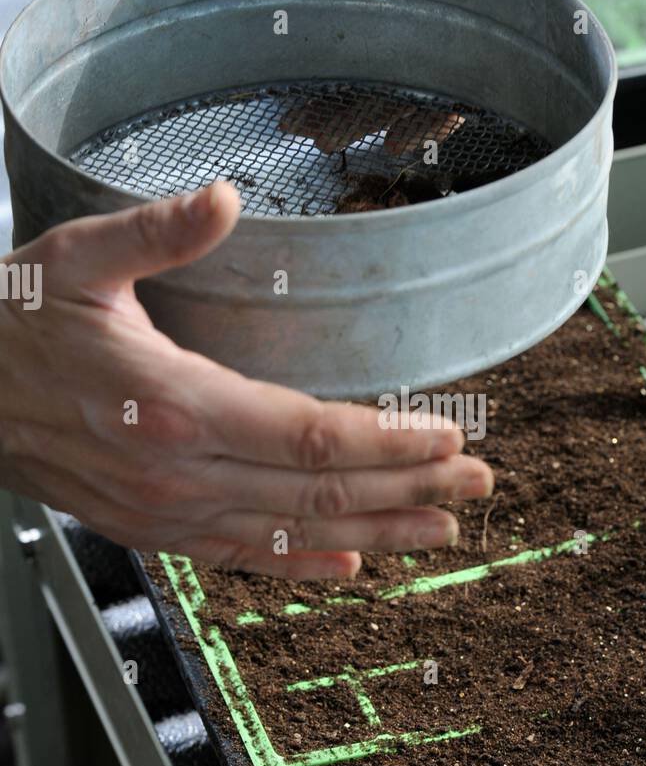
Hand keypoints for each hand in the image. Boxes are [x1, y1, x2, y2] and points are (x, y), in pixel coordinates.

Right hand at [0, 184, 492, 577]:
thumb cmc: (11, 323)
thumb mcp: (75, 260)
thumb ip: (157, 233)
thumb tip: (225, 196)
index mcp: (175, 406)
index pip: (312, 437)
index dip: (390, 443)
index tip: (450, 438)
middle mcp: (179, 474)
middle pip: (321, 495)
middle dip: (410, 491)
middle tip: (478, 485)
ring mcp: (166, 513)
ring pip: (294, 536)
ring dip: (377, 535)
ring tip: (441, 531)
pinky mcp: (150, 530)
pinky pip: (241, 558)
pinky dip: (302, 566)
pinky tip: (350, 568)